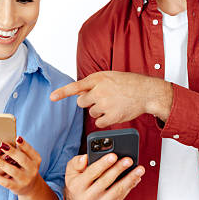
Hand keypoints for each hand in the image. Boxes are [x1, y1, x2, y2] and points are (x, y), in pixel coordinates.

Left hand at [0, 137, 43, 195]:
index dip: (24, 144)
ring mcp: (25, 180)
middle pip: (22, 160)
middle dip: (11, 152)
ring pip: (13, 171)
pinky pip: (5, 182)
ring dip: (2, 163)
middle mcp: (32, 170)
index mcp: (36, 160)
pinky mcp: (17, 187)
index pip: (30, 151)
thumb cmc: (25, 168)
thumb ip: (20, 150)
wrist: (30, 187)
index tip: (17, 138)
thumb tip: (8, 140)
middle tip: (1, 145)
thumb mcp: (27, 159)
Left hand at [50, 71, 172, 126]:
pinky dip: (105, 120)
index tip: (52, 97)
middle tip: (101, 99)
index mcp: (98, 79)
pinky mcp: (112, 116)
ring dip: (99, 110)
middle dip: (88, 102)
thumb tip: (79, 93)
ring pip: (91, 112)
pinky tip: (114, 112)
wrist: (147, 92)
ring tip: (113, 104)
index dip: (62, 92)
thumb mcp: (109, 76)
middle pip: (81, 102)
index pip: (76, 86)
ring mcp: (106, 104)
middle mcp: (100, 91)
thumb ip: (94, 83)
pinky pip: (99, 123)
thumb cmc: (129, 83)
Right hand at [64, 153, 144, 199]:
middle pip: (106, 181)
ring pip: (116, 191)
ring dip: (130, 179)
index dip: (103, 164)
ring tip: (139, 170)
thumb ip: (76, 162)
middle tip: (129, 160)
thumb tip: (85, 158)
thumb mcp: (71, 171)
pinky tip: (135, 178)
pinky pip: (121, 197)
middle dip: (119, 169)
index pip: (92, 172)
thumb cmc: (76, 184)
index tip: (114, 155)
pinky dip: (130, 187)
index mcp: (77, 186)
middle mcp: (86, 198)